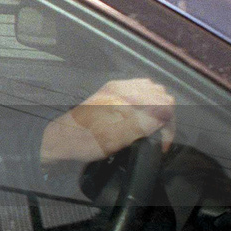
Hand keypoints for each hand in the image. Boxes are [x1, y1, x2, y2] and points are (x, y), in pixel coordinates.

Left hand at [40, 78, 174, 164]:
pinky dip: (145, 102)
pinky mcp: (110, 92)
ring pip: (151, 91)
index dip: (169, 124)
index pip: (164, 102)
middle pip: (160, 94)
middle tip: (159, 136)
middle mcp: (122, 87)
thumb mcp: (118, 138)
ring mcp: (116, 88)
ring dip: (157, 108)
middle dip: (165, 115)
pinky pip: (137, 90)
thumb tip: (167, 113)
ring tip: (151, 127)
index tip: (162, 143)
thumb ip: (143, 123)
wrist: (61, 138)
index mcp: (125, 97)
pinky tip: (141, 117)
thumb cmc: (88, 141)